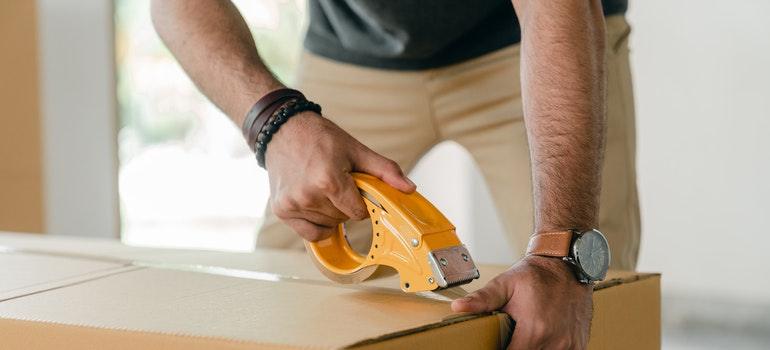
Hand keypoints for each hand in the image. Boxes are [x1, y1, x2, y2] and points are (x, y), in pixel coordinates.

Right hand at [265, 111, 415, 240]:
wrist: (283, 130)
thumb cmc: (320, 138)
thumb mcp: (356, 150)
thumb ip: (385, 171)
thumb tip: (409, 188)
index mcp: (328, 180)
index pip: (358, 213)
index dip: (362, 202)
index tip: (355, 188)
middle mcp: (308, 195)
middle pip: (343, 219)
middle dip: (346, 205)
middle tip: (337, 182)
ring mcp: (292, 204)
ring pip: (328, 225)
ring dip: (331, 212)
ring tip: (322, 187)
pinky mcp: (282, 210)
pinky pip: (310, 233)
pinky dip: (317, 224)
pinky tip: (316, 205)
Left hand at [451, 255, 591, 348]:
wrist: (566, 264)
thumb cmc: (536, 275)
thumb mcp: (505, 284)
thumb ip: (483, 299)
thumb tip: (459, 307)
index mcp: (534, 329)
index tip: (496, 344)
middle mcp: (554, 341)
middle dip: (516, 349)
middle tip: (510, 338)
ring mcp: (570, 345)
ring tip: (525, 338)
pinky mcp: (580, 344)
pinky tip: (543, 341)